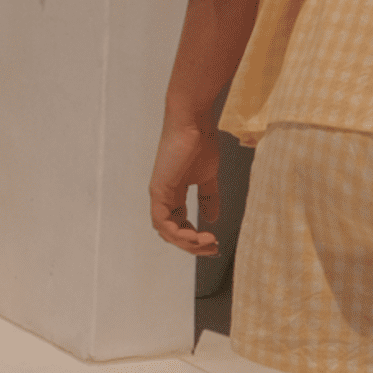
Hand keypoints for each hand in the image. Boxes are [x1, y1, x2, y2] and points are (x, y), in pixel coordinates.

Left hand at [150, 111, 221, 253]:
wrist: (193, 123)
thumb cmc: (201, 143)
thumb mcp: (208, 177)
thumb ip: (208, 198)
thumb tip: (211, 219)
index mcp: (173, 195)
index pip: (179, 225)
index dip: (194, 238)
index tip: (214, 242)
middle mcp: (163, 198)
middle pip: (172, 233)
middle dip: (192, 246)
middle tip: (212, 249)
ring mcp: (159, 195)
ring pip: (166, 232)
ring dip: (187, 243)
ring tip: (208, 243)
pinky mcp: (158, 191)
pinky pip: (162, 222)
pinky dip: (178, 233)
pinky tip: (197, 235)